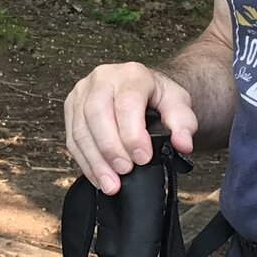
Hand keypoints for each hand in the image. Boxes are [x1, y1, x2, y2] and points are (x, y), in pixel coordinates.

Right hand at [63, 61, 196, 194]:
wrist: (143, 91)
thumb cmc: (158, 98)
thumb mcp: (179, 105)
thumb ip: (184, 124)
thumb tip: (183, 143)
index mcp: (131, 73)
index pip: (126, 102)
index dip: (132, 134)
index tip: (142, 158)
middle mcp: (102, 78)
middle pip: (96, 113)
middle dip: (110, 148)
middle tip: (125, 171)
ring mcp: (82, 93)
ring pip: (80, 129)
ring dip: (95, 161)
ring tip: (111, 183)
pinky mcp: (71, 109)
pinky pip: (72, 140)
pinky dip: (86, 163)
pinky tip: (99, 178)